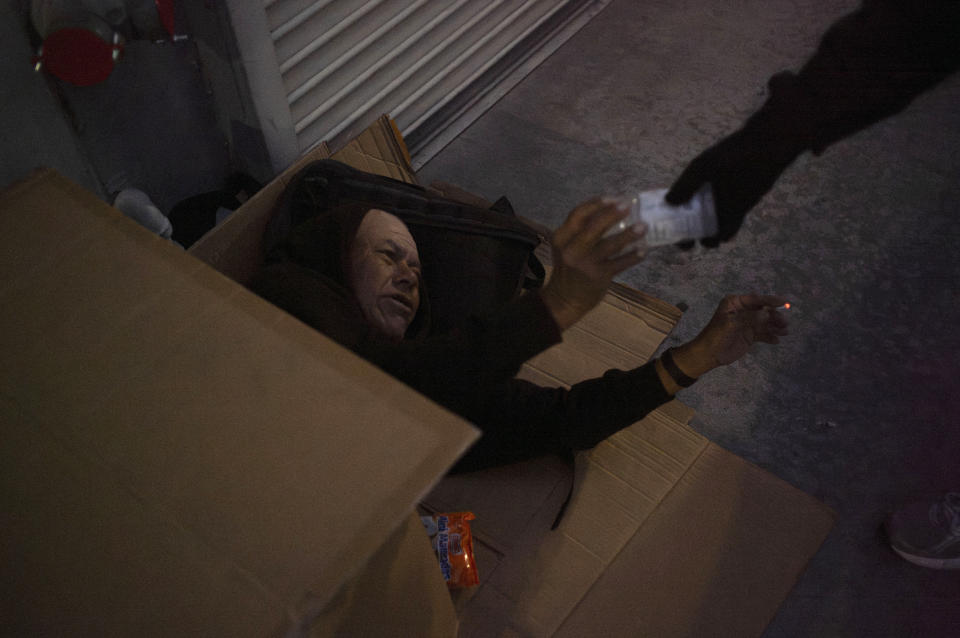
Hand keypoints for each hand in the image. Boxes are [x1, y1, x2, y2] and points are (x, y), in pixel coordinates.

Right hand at [539, 198, 645, 329]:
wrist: (565, 300)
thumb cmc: (569, 269)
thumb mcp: (567, 248)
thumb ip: (581, 232)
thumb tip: (612, 211)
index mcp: (561, 238)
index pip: (577, 215)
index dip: (596, 204)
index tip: (613, 198)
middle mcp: (571, 250)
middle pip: (593, 227)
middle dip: (612, 214)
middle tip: (628, 205)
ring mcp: (585, 264)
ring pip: (610, 245)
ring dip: (629, 235)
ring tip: (643, 226)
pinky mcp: (598, 277)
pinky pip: (620, 263)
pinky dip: (633, 256)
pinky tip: (643, 250)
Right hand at [666, 104, 805, 247]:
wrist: (763, 151)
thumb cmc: (730, 154)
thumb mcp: (702, 167)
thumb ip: (686, 184)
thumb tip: (668, 202)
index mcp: (693, 185)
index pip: (677, 206)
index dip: (671, 220)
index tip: (668, 233)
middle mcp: (705, 196)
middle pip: (691, 221)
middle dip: (687, 235)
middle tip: (688, 245)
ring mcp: (722, 203)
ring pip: (710, 227)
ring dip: (708, 238)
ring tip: (709, 241)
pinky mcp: (739, 208)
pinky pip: (730, 226)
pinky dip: (726, 234)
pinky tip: (723, 237)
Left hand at [671, 294, 789, 377]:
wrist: (709, 354)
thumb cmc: (716, 335)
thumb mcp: (731, 324)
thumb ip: (750, 318)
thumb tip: (767, 313)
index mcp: (735, 303)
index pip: (756, 299)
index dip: (770, 300)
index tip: (784, 302)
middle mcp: (743, 311)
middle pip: (764, 310)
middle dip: (775, 316)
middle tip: (784, 323)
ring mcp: (748, 323)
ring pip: (766, 322)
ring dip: (775, 326)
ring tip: (784, 332)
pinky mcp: (750, 335)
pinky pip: (764, 334)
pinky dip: (771, 336)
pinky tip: (776, 340)